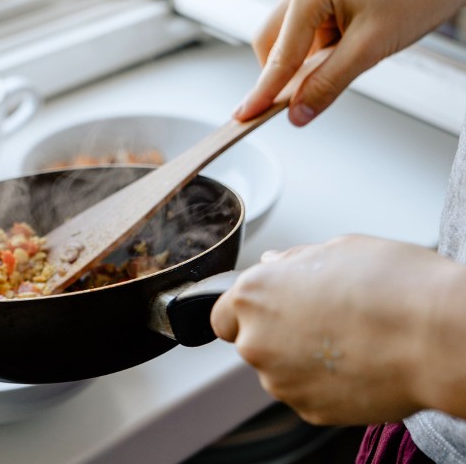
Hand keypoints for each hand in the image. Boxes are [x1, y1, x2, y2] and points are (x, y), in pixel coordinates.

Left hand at [210, 234, 465, 424]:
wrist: (435, 336)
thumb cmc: (391, 285)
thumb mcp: (337, 249)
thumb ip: (293, 261)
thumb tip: (275, 263)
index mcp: (254, 295)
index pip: (223, 314)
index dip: (246, 311)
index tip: (268, 308)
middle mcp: (256, 341)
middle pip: (252, 341)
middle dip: (277, 332)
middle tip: (321, 318)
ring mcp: (281, 381)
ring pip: (279, 369)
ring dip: (300, 358)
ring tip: (347, 339)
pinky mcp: (309, 410)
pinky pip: (306, 392)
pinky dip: (323, 382)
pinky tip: (356, 362)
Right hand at [235, 0, 465, 125]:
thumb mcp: (370, 49)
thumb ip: (328, 84)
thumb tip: (298, 113)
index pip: (278, 55)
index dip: (263, 91)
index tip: (244, 116)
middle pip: (270, 44)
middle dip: (280, 74)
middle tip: (295, 101)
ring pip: (287, 41)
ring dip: (302, 64)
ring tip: (341, 66)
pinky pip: (306, 35)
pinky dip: (316, 54)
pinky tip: (343, 55)